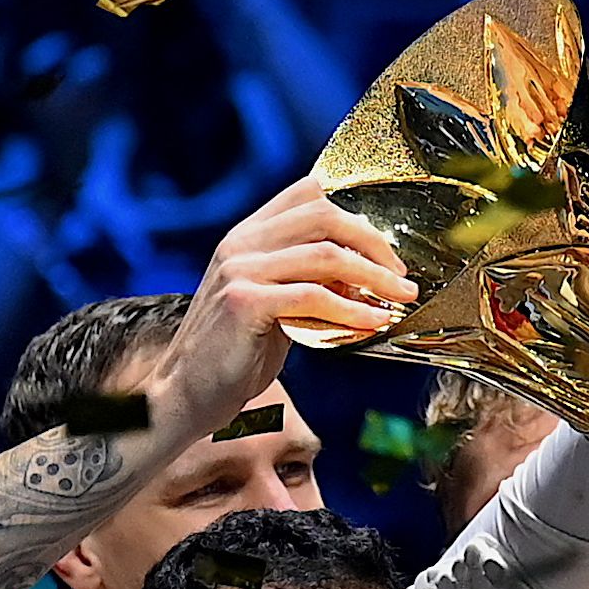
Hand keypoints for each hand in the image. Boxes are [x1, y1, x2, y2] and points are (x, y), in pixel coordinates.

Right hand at [152, 174, 420, 433]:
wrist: (186, 394)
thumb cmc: (235, 355)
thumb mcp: (273, 306)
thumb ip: (306, 282)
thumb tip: (364, 276)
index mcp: (247, 236)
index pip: (306, 194)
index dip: (355, 211)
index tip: (387, 247)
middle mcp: (241, 243)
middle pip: (323, 215)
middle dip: (374, 242)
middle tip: (402, 275)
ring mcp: (239, 270)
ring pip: (325, 255)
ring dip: (374, 276)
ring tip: (401, 298)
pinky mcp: (244, 303)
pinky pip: (313, 297)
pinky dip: (352, 309)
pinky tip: (373, 322)